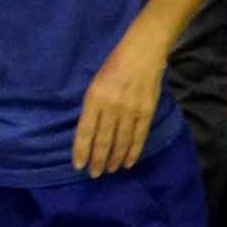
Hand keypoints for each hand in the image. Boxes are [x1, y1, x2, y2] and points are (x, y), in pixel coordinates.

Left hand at [72, 34, 166, 176]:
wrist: (143, 53)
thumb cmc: (114, 65)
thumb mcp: (95, 83)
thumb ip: (92, 108)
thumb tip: (88, 133)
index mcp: (94, 99)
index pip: (85, 132)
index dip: (81, 151)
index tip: (79, 166)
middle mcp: (111, 107)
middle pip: (103, 141)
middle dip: (98, 160)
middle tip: (95, 174)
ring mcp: (131, 111)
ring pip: (121, 142)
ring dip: (115, 159)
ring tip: (110, 170)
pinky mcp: (147, 112)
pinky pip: (139, 137)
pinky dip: (133, 152)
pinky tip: (128, 162)